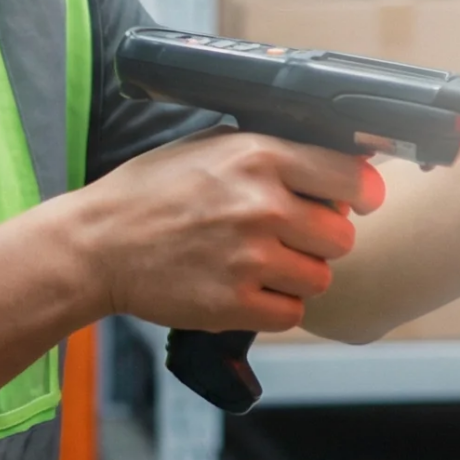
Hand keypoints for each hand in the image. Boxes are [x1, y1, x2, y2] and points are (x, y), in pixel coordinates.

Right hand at [57, 130, 383, 332]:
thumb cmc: (149, 192)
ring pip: (319, 278)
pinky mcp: (234, 304)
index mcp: (259, 157)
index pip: (352, 177)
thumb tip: (328, 162)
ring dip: (298, 275)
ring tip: (259, 263)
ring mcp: (250, 259)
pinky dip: (274, 307)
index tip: (359, 201)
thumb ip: (269, 152)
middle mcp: (262, 206)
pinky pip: (290, 313)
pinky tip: (246, 289)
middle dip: (320, 239)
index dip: (362, 193)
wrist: (97, 244)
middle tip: (288, 237)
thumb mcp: (209, 146)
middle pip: (341, 236)